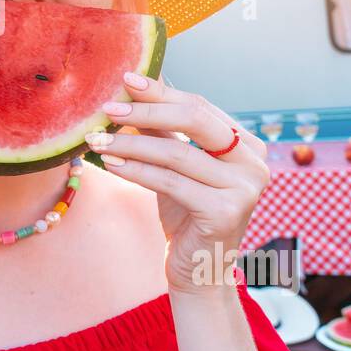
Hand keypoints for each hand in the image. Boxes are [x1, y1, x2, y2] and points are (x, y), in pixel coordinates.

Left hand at [85, 72, 270, 295]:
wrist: (199, 271)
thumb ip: (161, 129)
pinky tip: (110, 164)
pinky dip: (136, 170)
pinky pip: (170, 182)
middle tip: (108, 107)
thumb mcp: (174, 166)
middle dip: (146, 109)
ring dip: (130, 143)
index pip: (199, 106)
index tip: (125, 79)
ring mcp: (244, 188)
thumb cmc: (186, 214)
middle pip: (194, 119)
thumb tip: (133, 88)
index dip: (160, 91)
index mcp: (247, 144)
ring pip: (176, 152)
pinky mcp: (225, 212)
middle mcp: (254, 162)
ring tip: (97, 139)